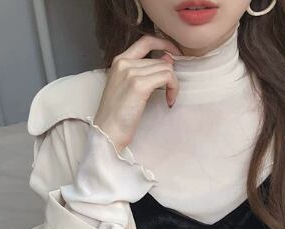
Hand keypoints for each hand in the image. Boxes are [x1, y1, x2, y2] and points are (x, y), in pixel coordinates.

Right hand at [93, 33, 182, 152]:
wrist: (108, 131)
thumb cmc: (118, 115)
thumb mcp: (129, 88)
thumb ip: (144, 72)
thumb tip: (168, 60)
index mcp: (119, 61)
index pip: (146, 41)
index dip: (164, 44)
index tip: (176, 55)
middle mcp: (124, 62)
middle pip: (160, 60)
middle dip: (170, 77)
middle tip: (170, 93)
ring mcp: (131, 72)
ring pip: (166, 68)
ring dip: (173, 85)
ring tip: (168, 99)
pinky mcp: (139, 85)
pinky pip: (168, 77)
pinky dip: (173, 89)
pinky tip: (169, 102)